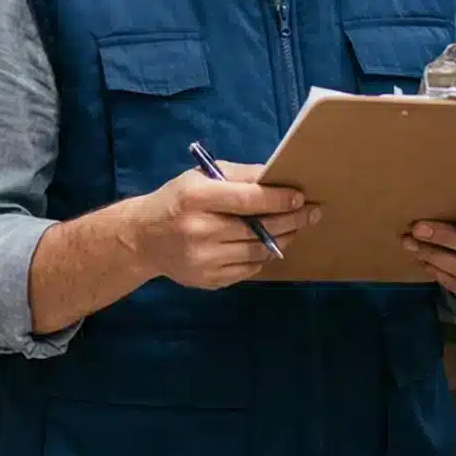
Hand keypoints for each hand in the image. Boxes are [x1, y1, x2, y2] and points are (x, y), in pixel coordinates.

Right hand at [129, 162, 315, 289]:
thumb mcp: (199, 178)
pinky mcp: (209, 280)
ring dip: (282, 239)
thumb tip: (276, 177)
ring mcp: (204, 259)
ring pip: (258, 251)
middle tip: (311, 213)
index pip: (248, 199)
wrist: (143, 238)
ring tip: (293, 228)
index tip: (300, 197)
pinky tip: (269, 245)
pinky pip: (249, 269)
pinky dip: (263, 256)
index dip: (278, 199)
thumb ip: (238, 176)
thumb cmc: (177, 200)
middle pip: (258, 228)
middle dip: (290, 220)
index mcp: (197, 198)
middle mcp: (200, 230)